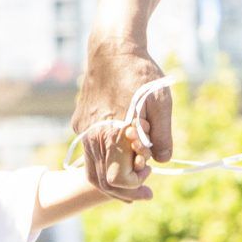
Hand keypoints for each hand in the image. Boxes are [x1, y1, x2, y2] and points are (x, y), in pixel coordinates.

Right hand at [73, 36, 169, 200]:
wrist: (112, 49)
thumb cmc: (140, 74)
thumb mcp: (161, 105)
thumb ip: (162, 138)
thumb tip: (159, 162)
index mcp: (111, 134)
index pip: (118, 180)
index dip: (136, 185)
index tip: (150, 174)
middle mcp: (91, 136)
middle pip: (102, 181)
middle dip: (125, 190)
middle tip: (145, 193)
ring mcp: (82, 130)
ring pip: (92, 169)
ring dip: (114, 177)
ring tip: (135, 173)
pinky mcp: (79, 122)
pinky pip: (90, 151)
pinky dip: (106, 160)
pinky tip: (123, 151)